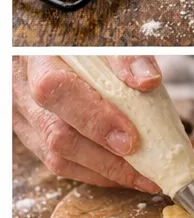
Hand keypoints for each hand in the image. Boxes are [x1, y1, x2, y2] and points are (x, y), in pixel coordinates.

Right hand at [13, 56, 161, 190]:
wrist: (52, 52)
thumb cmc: (80, 46)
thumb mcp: (102, 41)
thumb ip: (125, 56)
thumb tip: (147, 81)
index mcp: (37, 59)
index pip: (58, 91)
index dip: (94, 118)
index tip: (130, 138)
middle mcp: (22, 92)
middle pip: (57, 134)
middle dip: (107, 158)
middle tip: (147, 168)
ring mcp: (23, 117)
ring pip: (57, 157)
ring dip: (104, 172)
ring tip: (143, 176)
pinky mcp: (30, 136)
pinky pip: (59, 164)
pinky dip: (94, 172)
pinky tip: (122, 173)